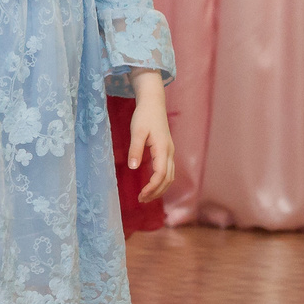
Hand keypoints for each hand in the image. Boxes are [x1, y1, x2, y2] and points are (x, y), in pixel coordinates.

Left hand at [125, 74, 175, 202]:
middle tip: (141, 200)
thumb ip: (135, 149)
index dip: (152, 187)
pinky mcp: (167, 151)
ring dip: (160, 188)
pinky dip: (162, 181)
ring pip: (170, 176)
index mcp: (163, 149)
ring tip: (145, 196)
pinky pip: (168, 170)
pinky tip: (151, 185)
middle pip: (168, 179)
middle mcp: (170, 152)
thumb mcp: (136, 131)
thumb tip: (133, 168)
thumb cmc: (144, 116)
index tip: (141, 195)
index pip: (161, 174)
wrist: (153, 103)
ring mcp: (170, 152)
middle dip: (156, 192)